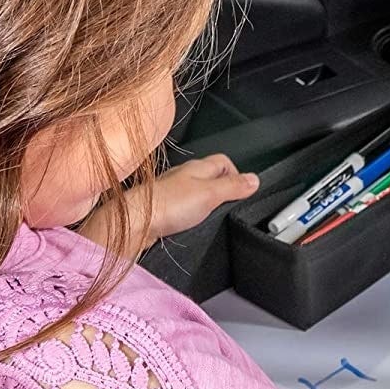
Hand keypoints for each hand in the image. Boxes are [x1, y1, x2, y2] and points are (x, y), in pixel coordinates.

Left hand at [79, 154, 257, 257]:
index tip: (242, 193)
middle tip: (227, 207)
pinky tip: (192, 226)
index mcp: (197, 168)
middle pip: (212, 178)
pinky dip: (192, 215)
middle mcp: (184, 176)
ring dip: (207, 205)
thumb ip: (233, 187)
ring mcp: (173, 192)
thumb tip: (254, 180)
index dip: (237, 175)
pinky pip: (185, 208)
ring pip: (198, 193)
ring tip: (210, 218)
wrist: (135, 223)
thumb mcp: (210, 194)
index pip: (224, 162)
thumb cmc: (166, 205)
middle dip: (223, 192)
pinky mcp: (165, 209)